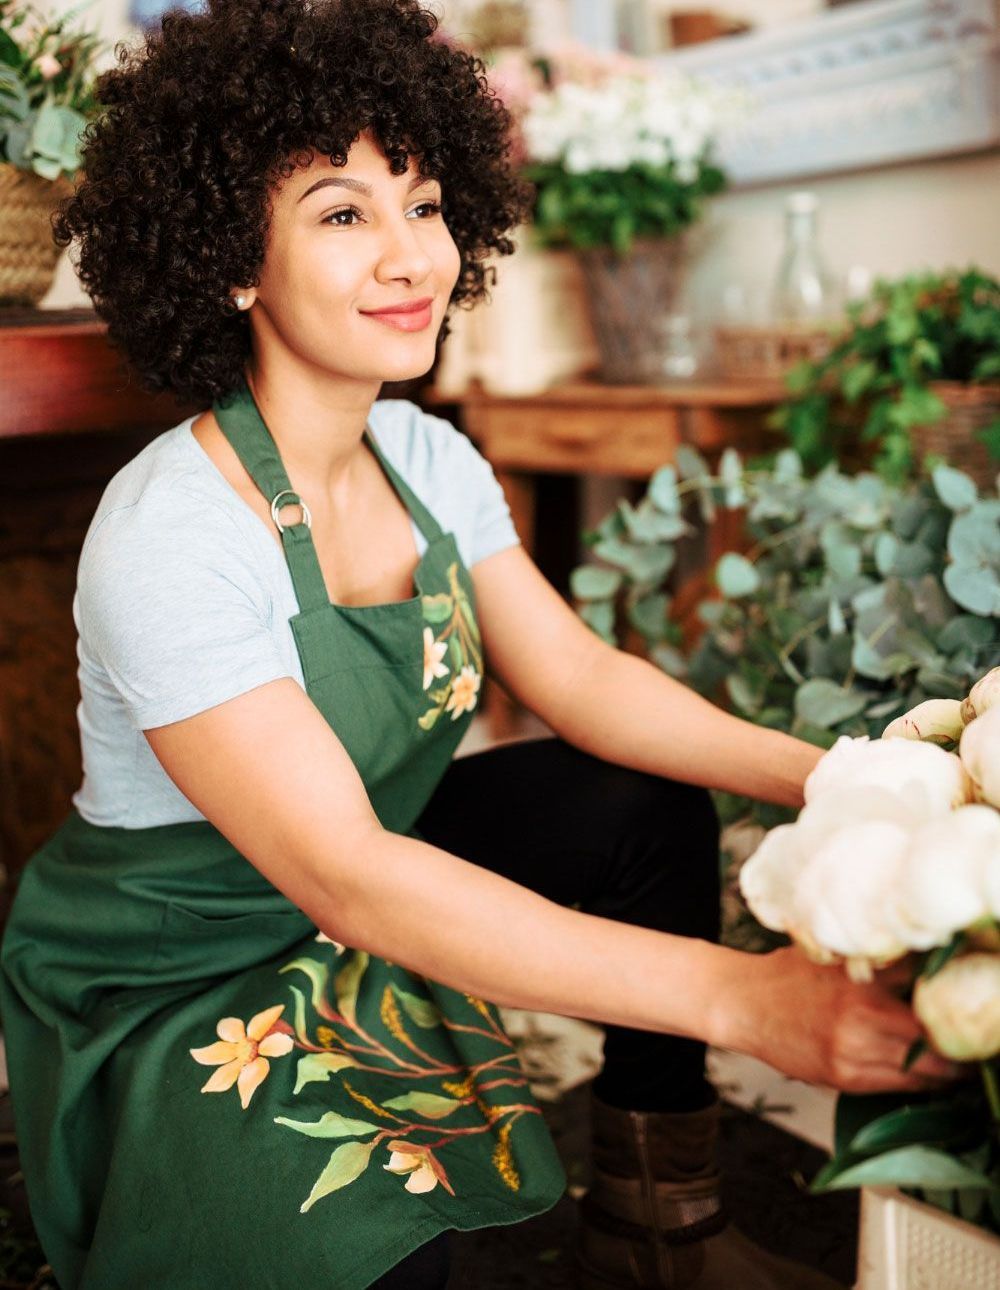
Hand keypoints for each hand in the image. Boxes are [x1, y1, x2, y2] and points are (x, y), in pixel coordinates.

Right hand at [718, 945, 964, 1092]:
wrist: (742, 1003)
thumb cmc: (788, 974)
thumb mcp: (837, 957)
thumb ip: (882, 964)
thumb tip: (934, 964)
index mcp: (863, 981)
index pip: (929, 999)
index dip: (955, 1008)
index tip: (973, 1011)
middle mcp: (860, 1018)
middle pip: (934, 1041)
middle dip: (959, 1046)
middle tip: (974, 1042)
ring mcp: (852, 1052)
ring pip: (921, 1072)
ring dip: (946, 1070)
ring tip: (960, 1064)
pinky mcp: (842, 1077)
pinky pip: (896, 1087)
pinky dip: (917, 1083)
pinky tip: (927, 1075)